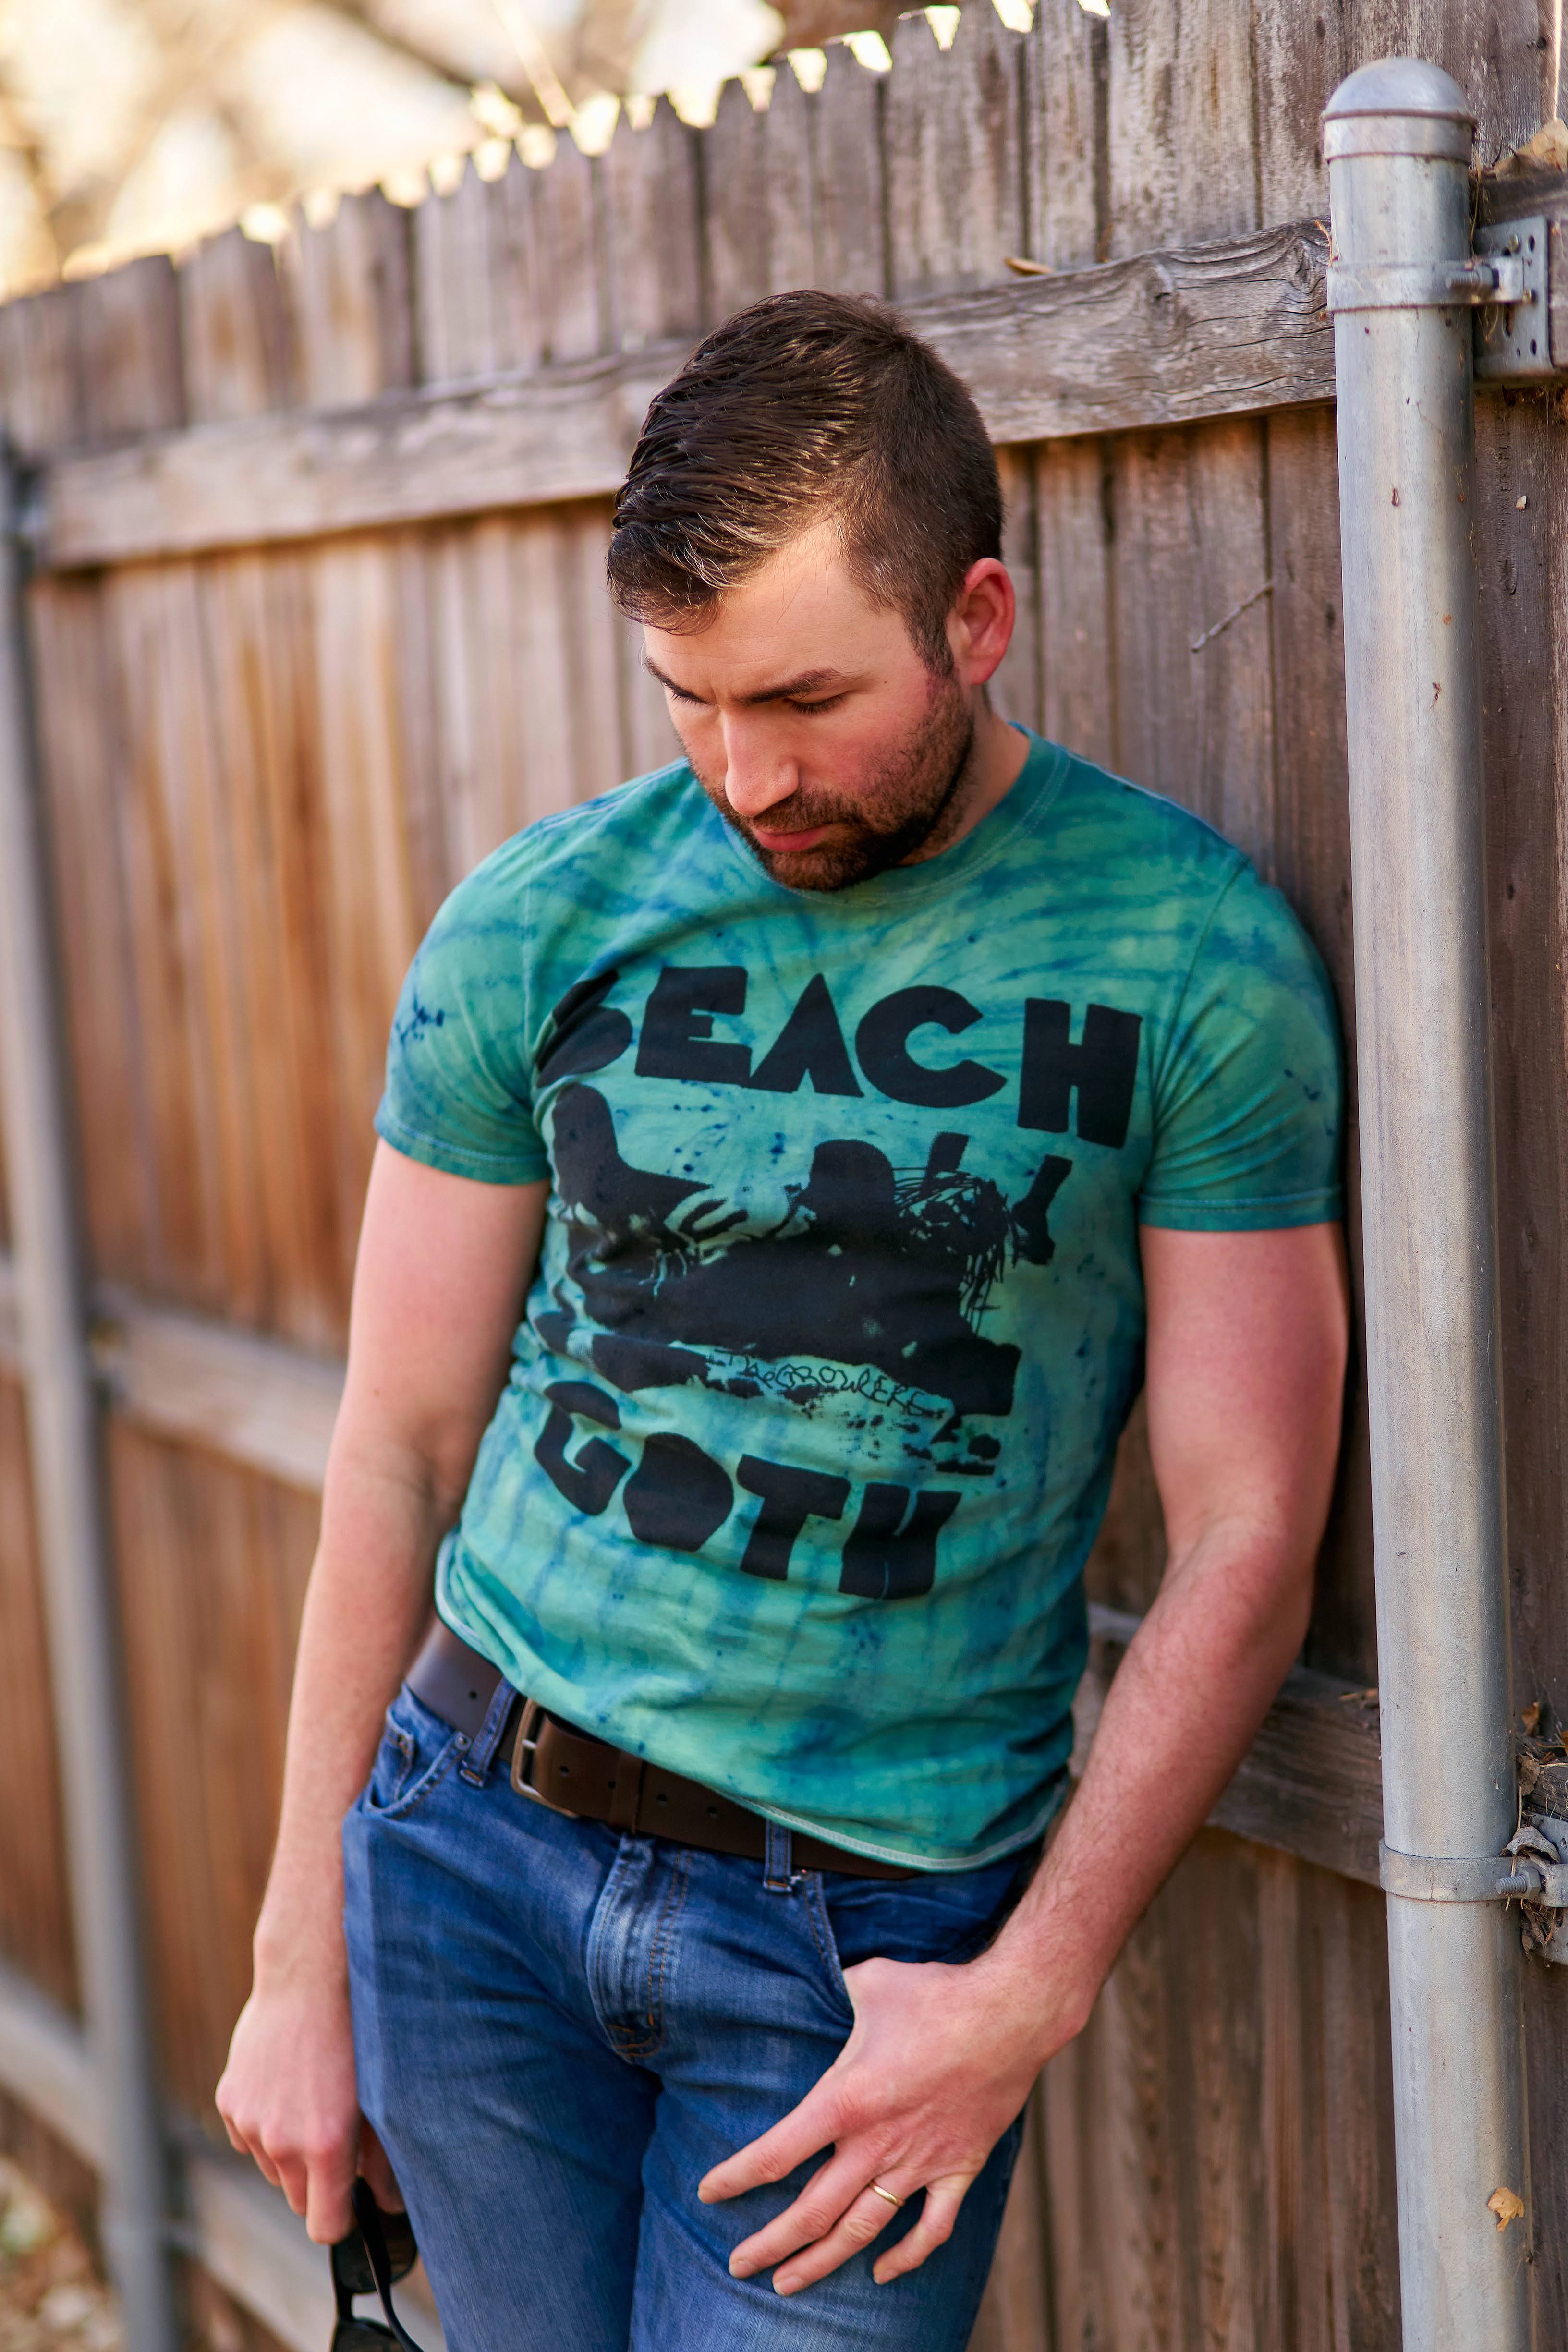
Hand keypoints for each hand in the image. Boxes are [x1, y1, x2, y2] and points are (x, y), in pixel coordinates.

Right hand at [216, 1954, 400, 2242]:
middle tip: (340, 2138)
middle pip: (299, 2200)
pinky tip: (287, 2085)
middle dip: (319, 2182)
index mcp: (325, 2145)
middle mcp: (282, 2142)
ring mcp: (251, 2122)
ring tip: (313, 2100)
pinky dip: (265, 2125)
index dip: (341, 2218)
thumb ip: (384, 2157)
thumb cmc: (356, 2031)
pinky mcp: (230, 2100)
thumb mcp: (381, 2094)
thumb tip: (389, 2202)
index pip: (325, 2227)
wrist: (309, 1975)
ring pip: (273, 2168)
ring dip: (290, 2152)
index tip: (352, 2200)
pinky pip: (249, 2137)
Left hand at [698, 1950, 1072, 2295]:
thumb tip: (816, 1976)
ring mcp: (920, 2162)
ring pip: (861, 2231)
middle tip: (738, 2265)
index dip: (736, 2178)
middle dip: (769, 2245)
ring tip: (787, 2285)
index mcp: (846, 2099)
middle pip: (811, 2211)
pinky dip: (905, 2258)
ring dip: (820, 2263)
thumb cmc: (936, 1992)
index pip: (776, 2154)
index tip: (709, 2193)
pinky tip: (881, 2272)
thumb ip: (836, 1990)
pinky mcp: (958, 2168)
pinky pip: (931, 2229)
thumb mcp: (869, 1981)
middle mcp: (877, 2142)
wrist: (1012, 2012)